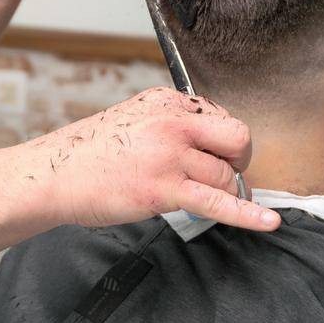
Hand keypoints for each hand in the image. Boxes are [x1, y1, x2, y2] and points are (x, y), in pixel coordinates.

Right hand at [15, 87, 280, 232]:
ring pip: (226, 177)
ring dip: (219, 193)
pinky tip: (269, 221)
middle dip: (238, 161)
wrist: (55, 175)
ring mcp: (169, 154)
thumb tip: (209, 143)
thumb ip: (171, 124)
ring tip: (191, 198)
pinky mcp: (164, 189)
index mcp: (166, 101)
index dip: (219, 143)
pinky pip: (219, 202)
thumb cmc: (91, 154)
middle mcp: (172, 121)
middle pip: (237, 138)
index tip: (208, 157)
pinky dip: (249, 214)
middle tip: (221, 176)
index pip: (220, 117)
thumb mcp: (134, 120)